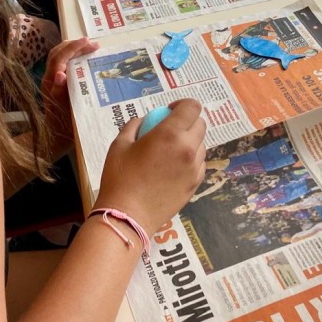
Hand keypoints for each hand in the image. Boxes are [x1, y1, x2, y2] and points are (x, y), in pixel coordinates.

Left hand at [41, 37, 98, 157]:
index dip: (73, 47)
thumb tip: (60, 73)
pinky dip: (73, 57)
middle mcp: (49, 79)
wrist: (54, 138)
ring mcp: (51, 81)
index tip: (89, 42)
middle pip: (57, 53)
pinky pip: (63, 64)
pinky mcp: (56, 84)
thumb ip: (60, 92)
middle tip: (93, 45)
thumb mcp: (65, 111)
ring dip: (73, 49)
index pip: (59, 57)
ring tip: (90, 49)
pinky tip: (85, 60)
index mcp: (51, 83)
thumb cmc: (62, 126)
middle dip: (74, 45)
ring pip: (59, 57)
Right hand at [95, 98, 206, 230]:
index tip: (169, 111)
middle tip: (170, 130)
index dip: (182, 104)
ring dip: (189, 141)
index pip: (192, 107)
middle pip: (200, 124)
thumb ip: (135, 125)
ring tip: (169, 152)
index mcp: (170, 134)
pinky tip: (172, 168)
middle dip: (187, 122)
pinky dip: (190, 160)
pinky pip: (198, 163)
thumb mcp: (120, 144)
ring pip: (201, 145)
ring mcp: (194, 167)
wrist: (127, 216)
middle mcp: (188, 148)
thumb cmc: (120, 178)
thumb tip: (146, 119)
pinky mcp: (195, 184)